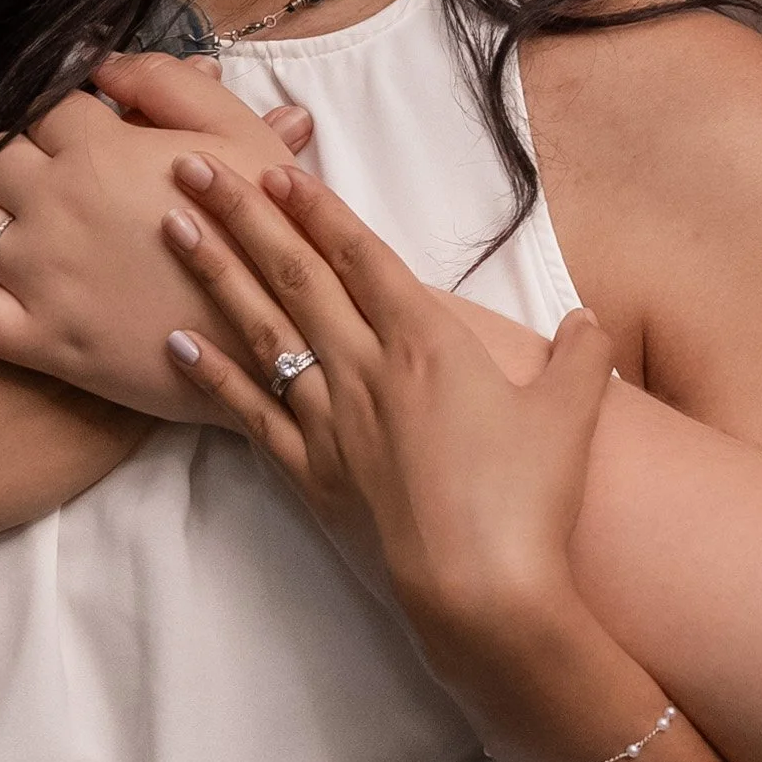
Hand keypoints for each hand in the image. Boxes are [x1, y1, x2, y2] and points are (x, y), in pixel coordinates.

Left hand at [0, 53, 306, 423]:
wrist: (278, 342)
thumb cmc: (266, 237)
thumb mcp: (241, 139)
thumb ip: (170, 85)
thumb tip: (108, 63)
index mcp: (101, 150)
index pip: (43, 109)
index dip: (59, 120)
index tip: (78, 137)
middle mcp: (56, 205)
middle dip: (15, 163)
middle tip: (46, 181)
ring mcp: (39, 275)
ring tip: (8, 221)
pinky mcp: (35, 339)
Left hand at [157, 156, 617, 652]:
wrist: (482, 594)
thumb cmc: (528, 503)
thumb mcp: (571, 417)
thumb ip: (580, 358)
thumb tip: (588, 322)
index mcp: (427, 343)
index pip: (360, 256)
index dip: (317, 208)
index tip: (276, 168)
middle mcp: (365, 371)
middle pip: (294, 276)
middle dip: (242, 214)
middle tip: (193, 167)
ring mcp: (329, 424)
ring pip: (261, 333)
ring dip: (214, 276)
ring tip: (173, 229)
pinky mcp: (310, 477)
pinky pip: (249, 416)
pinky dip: (213, 377)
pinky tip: (177, 344)